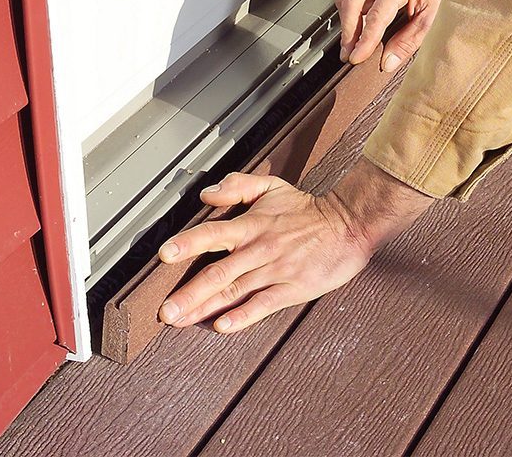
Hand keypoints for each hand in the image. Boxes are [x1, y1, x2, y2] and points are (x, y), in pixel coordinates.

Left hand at [157, 162, 432, 333]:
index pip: (213, 233)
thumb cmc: (306, 209)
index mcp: (252, 225)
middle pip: (218, 272)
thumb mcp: (271, 186)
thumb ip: (238, 185)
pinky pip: (263, 305)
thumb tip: (206, 194)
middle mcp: (259, 249)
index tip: (164, 254)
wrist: (347, 226)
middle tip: (164, 311)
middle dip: (188, 293)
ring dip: (206, 308)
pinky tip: (223, 326)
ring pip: (235, 291)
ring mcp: (275, 271)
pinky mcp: (291, 289)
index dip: (188, 243)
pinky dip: (242, 316)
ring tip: (181, 321)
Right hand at [335, 0, 476, 71]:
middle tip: (349, 54)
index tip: (356, 58)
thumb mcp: (432, 21)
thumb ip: (408, 42)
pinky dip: (354, 15)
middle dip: (348, 32)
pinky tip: (360, 31)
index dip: (363, 41)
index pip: (375, 17)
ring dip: (348, 23)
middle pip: (351, 3)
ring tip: (353, 46)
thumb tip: (387, 62)